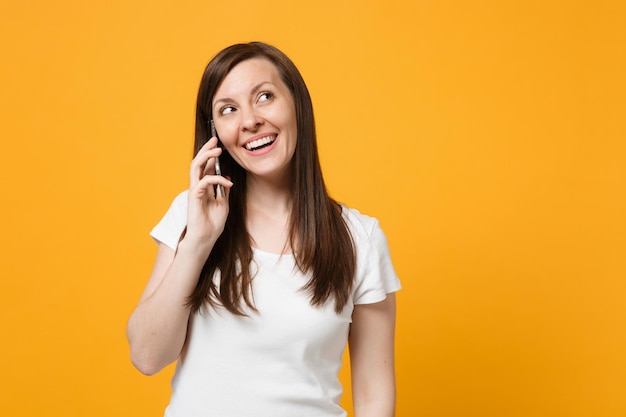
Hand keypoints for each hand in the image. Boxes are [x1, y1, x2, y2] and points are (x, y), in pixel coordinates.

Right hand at [183, 137, 232, 254]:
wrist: (205, 238)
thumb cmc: (212, 224)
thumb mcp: (223, 204)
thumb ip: (223, 191)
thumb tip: (227, 178)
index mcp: (204, 188)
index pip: (206, 167)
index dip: (211, 156)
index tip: (219, 146)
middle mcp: (198, 186)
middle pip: (198, 162)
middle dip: (206, 150)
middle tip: (215, 140)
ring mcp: (195, 190)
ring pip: (196, 167)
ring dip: (206, 156)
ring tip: (217, 150)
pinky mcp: (194, 196)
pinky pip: (204, 181)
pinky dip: (217, 179)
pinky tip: (228, 183)